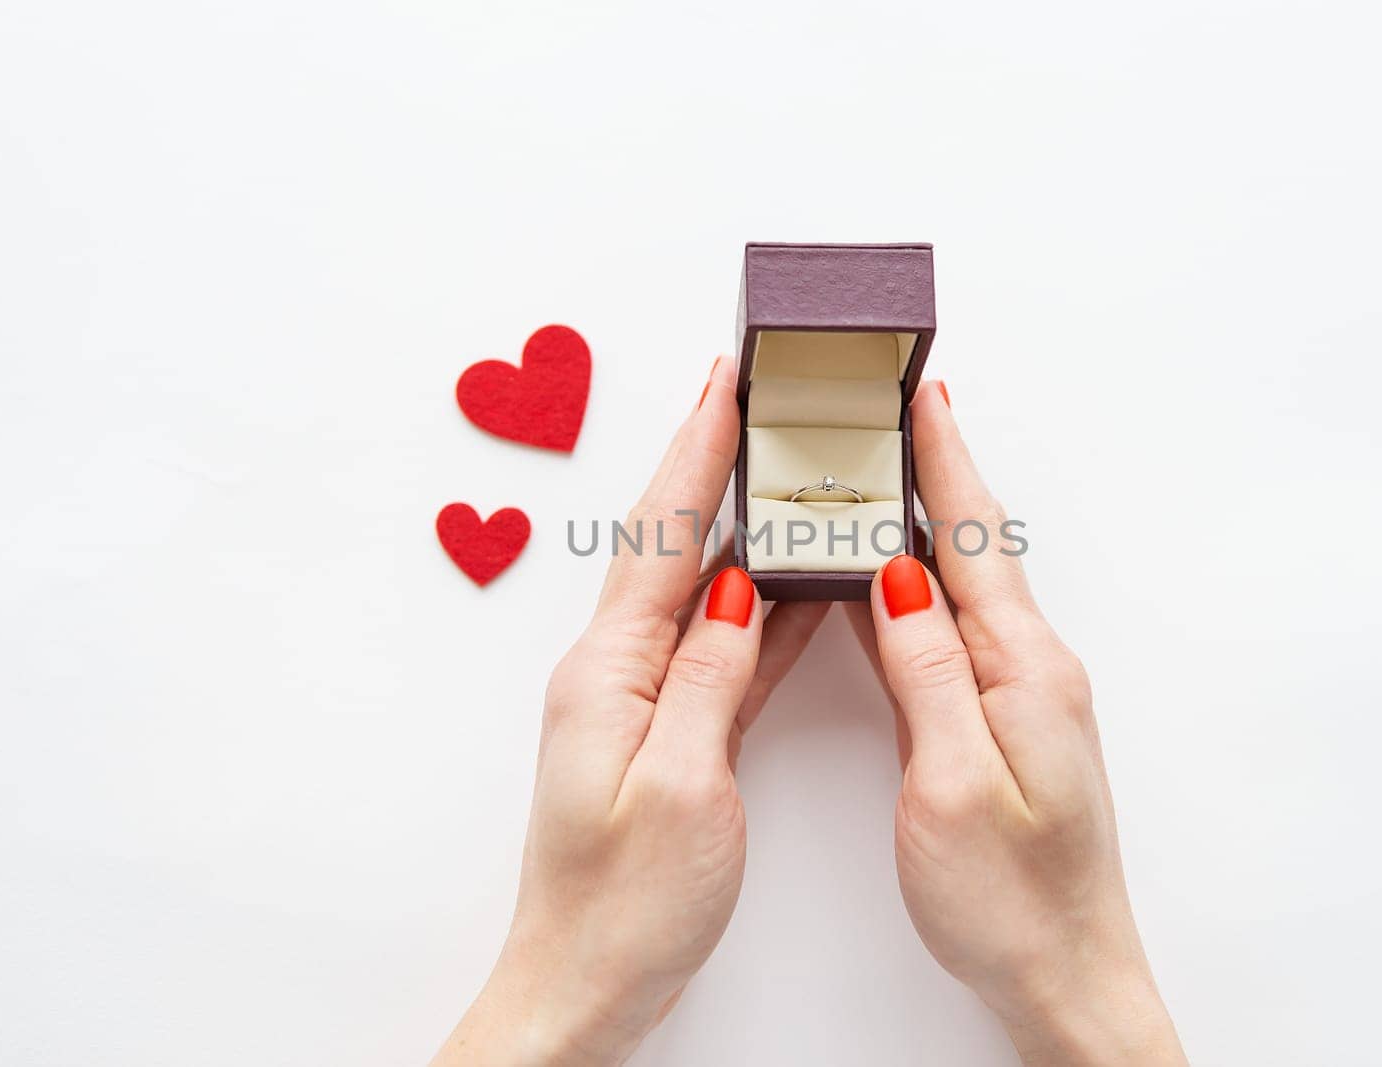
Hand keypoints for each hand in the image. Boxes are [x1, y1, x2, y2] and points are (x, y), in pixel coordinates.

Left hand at [433, 358, 828, 1065]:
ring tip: (781, 468)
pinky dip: (760, 611)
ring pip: (701, 592)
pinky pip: (721, 651)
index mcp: (608, 674)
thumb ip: (707, 680)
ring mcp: (641, 703)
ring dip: (738, 527)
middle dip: (710, 464)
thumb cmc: (624, 905)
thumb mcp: (679, 787)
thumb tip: (732, 592)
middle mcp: (615, 674)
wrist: (584, 984)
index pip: (661, 539)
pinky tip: (797, 587)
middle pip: (672, 545)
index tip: (725, 384)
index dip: (696, 455)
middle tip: (749, 396)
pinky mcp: (669, 736)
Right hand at [845, 383, 1185, 1065]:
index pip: (969, 544)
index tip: (921, 393)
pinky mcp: (1005, 727)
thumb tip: (897, 576)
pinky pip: (954, 635)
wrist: (1068, 974)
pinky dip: (920, 592)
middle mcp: (1032, 671)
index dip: (943, 464)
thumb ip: (929, 673)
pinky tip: (893, 583)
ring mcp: (1022, 698)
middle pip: (970, 551)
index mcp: (1024, 672)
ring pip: (960, 590)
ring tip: (888, 472)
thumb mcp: (954, 783)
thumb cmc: (1012, 900)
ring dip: (924, 527)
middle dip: (934, 473)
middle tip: (898, 407)